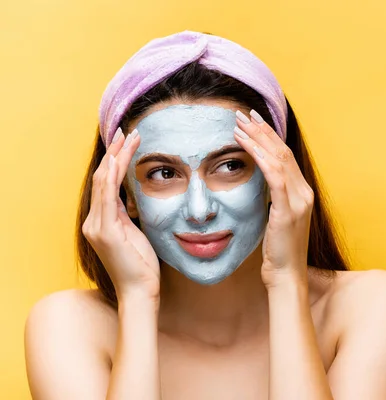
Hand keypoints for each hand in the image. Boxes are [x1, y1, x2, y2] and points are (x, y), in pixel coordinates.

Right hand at [82, 128, 160, 300]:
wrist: (140, 291)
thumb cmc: (141, 265)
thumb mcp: (134, 233)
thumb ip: (127, 215)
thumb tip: (130, 198)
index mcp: (101, 221)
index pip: (106, 184)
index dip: (114, 161)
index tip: (126, 141)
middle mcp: (93, 222)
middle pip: (102, 178)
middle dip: (115, 152)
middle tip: (126, 130)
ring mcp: (96, 226)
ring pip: (103, 182)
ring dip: (116, 157)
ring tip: (128, 137)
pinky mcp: (105, 232)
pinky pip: (107, 198)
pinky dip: (112, 177)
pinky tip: (118, 160)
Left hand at [233, 110, 313, 287]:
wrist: (287, 275)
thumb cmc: (279, 249)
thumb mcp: (277, 217)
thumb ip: (274, 197)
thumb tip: (260, 180)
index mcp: (302, 192)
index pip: (285, 156)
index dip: (269, 136)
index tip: (253, 121)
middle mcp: (304, 192)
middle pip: (283, 152)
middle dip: (262, 130)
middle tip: (243, 114)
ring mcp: (298, 201)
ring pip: (278, 159)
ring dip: (257, 140)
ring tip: (238, 125)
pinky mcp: (288, 211)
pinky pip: (275, 177)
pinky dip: (260, 158)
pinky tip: (246, 146)